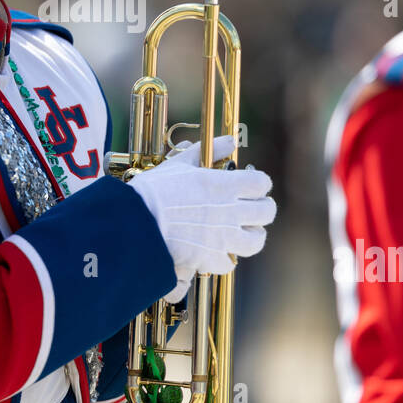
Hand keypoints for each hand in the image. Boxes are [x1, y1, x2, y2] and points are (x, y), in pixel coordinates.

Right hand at [128, 135, 275, 287]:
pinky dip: (226, 258)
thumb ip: (210, 151)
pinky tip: (218, 251)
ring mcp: (222, 237)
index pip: (261, 183)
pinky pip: (229, 262)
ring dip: (253, 235)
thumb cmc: (155, 190)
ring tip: (244, 232)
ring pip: (256, 240)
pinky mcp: (210, 258)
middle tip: (254, 208)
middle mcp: (230, 212)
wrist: (136, 224)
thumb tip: (230, 140)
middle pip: (266, 212)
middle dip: (263, 208)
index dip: (260, 183)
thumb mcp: (181, 163)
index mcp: (224, 185)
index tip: (253, 185)